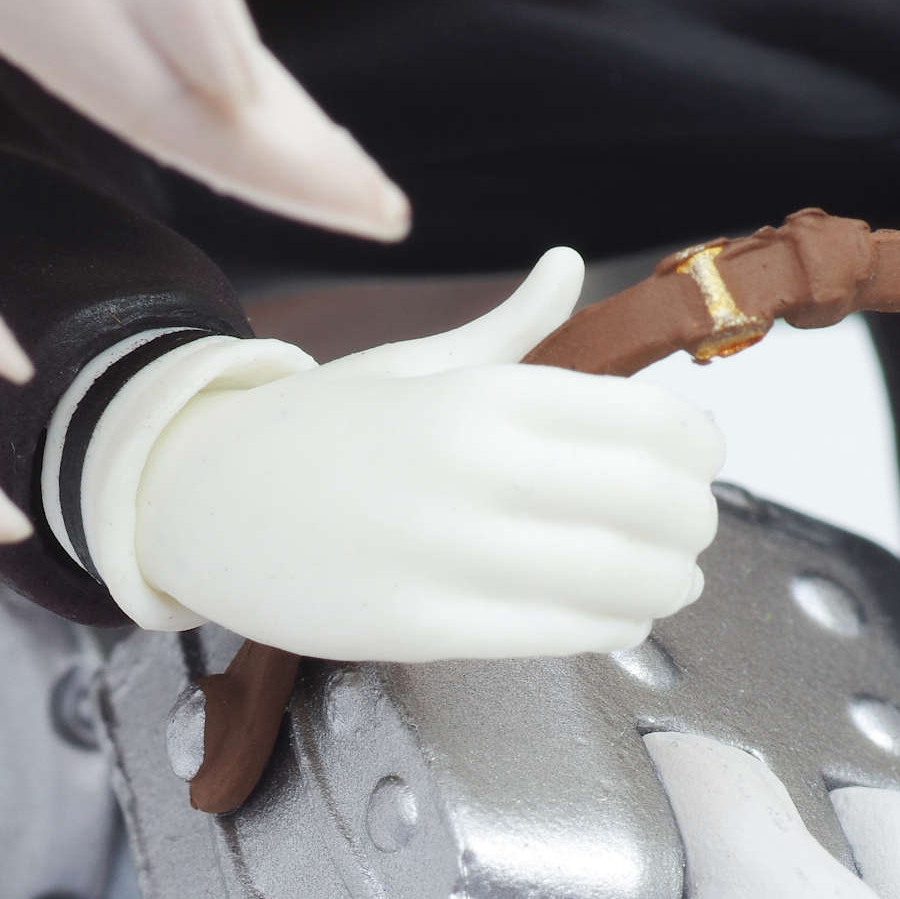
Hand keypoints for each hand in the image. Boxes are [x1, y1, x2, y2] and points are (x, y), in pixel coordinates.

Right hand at [134, 249, 724, 660]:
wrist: (197, 495)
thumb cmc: (315, 430)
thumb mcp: (412, 364)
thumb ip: (509, 329)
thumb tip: (572, 264)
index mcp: (484, 396)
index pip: (648, 423)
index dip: (698, 447)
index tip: (703, 455)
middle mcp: (477, 470)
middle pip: (652, 504)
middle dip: (693, 520)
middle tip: (693, 527)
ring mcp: (451, 555)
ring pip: (620, 579)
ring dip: (666, 582)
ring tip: (667, 577)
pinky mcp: (425, 628)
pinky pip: (560, 634)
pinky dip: (612, 625)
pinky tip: (618, 614)